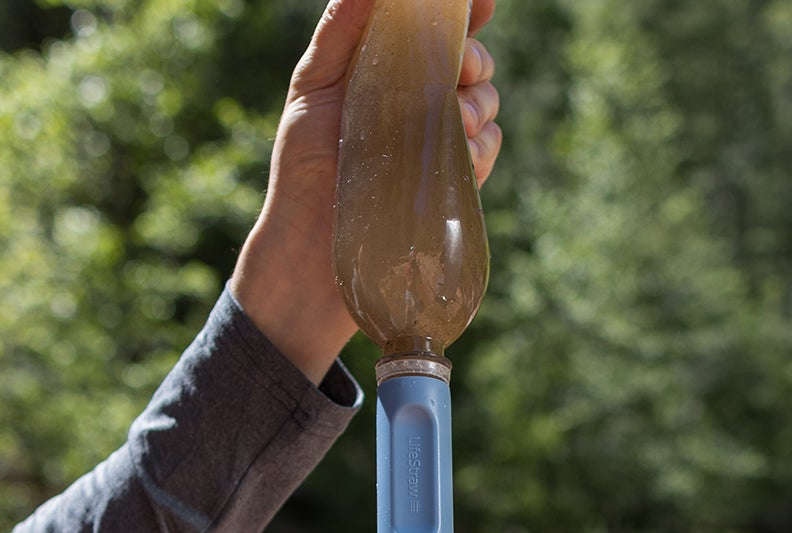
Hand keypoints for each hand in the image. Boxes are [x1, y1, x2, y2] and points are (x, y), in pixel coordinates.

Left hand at [231, 0, 503, 380]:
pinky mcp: (455, 181)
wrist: (311, 249)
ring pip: (486, 101)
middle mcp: (419, 100)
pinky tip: (458, 157)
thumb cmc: (302, 165)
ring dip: (477, 103)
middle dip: (474, 56)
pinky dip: (480, 145)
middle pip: (472, 59)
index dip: (463, 10)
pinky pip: (489, 145)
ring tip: (449, 123)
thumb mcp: (313, 86)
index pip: (435, 26)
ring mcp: (440, 141)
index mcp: (385, 68)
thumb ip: (340, 31)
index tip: (478, 2)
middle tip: (459, 68)